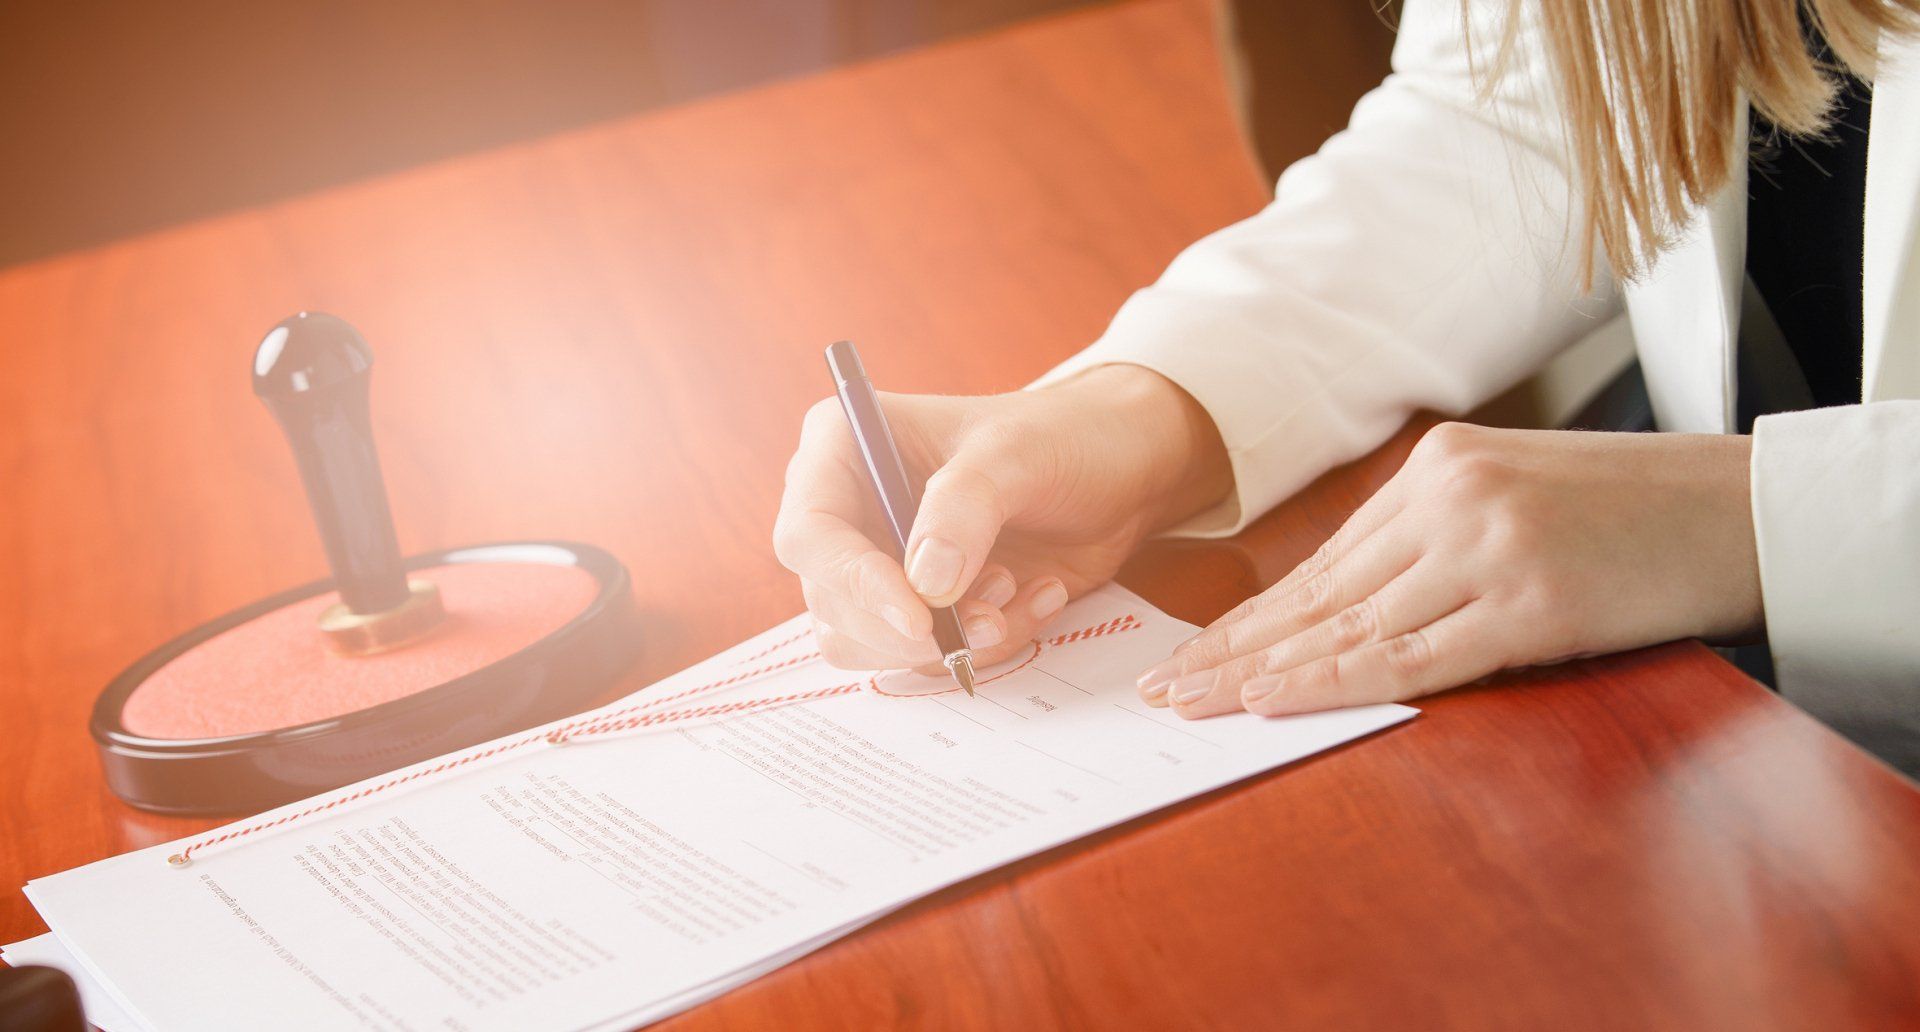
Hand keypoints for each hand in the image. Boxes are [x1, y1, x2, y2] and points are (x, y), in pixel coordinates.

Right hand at [775, 364, 1229, 670]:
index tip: (918, 616)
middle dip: (911, 627)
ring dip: (948, 640)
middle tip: (985, 617)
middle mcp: (848, 510)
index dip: (853, 582)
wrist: (1120, 469)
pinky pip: (927, 656)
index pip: (809, 532)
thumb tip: (923, 587)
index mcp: (845, 447)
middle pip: (832, 603)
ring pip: (871, 643)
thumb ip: (965, 509)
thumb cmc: (1062, 435)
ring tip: (1014, 592)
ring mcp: (881, 562)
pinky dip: (984, 643)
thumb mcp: (1016, 454)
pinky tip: (1035, 595)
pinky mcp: (922, 605)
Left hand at [1136, 422, 1762, 717]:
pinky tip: (1275, 700)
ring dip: (1262, 672)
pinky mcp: (1526, 603)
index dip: (1250, 616)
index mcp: (1437, 469)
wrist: (1737, 506)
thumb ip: (1433, 538)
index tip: (1191, 652)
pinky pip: (1412, 657)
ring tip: (1194, 705)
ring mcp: (1485, 549)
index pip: (1323, 561)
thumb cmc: (1627, 512)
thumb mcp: (1513, 497)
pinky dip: (1335, 682)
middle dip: (1231, 647)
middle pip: (1317, 592)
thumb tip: (1347, 604)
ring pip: (1349, 625)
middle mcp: (1447, 500)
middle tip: (1161, 686)